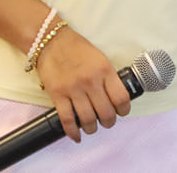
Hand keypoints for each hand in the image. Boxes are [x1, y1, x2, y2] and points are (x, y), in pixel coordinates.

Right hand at [34, 27, 131, 141]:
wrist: (52, 41)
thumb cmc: (77, 49)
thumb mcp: (100, 58)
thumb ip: (108, 76)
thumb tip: (116, 97)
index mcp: (105, 70)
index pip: (121, 98)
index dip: (124, 110)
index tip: (122, 112)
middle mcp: (91, 81)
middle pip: (106, 112)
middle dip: (109, 122)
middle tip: (107, 122)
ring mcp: (74, 89)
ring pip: (88, 119)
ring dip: (92, 128)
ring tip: (92, 127)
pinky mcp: (57, 95)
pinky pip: (67, 119)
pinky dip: (73, 132)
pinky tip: (76, 136)